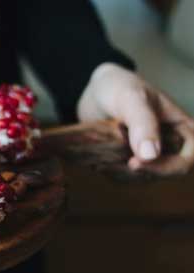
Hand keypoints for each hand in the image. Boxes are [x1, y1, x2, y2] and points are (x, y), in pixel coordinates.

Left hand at [78, 62, 193, 174]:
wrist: (95, 91)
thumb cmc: (119, 86)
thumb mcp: (131, 98)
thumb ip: (142, 124)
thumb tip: (150, 155)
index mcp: (182, 127)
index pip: (191, 156)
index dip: (172, 166)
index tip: (138, 162)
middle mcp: (170, 143)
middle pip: (169, 172)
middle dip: (145, 172)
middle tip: (122, 162)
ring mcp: (150, 154)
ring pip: (146, 178)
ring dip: (125, 173)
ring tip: (105, 155)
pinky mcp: (131, 160)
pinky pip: (127, 177)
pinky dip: (114, 173)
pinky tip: (100, 161)